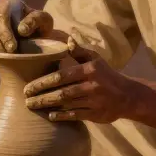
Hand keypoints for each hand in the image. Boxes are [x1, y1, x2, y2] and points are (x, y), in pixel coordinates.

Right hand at [0, 0, 52, 53]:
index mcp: (8, 1)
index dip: (5, 32)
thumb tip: (21, 29)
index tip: (13, 46)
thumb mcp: (44, 21)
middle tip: (10, 53)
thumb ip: (35, 21)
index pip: (1, 14)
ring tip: (6, 55)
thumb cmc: (39, 26)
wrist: (34, 37)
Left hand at [23, 41, 137, 123]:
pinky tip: (50, 116)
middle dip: (42, 96)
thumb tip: (68, 40)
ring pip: (67, 104)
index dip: (43, 82)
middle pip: (62, 92)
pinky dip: (62, 116)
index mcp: (89, 70)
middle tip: (26, 99)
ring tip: (33, 106)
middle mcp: (91, 86)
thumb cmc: (107, 75)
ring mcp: (94, 101)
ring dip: (48, 106)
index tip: (28, 86)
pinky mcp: (96, 114)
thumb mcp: (96, 60)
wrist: (128, 96)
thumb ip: (80, 51)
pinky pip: (76, 115)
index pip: (62, 76)